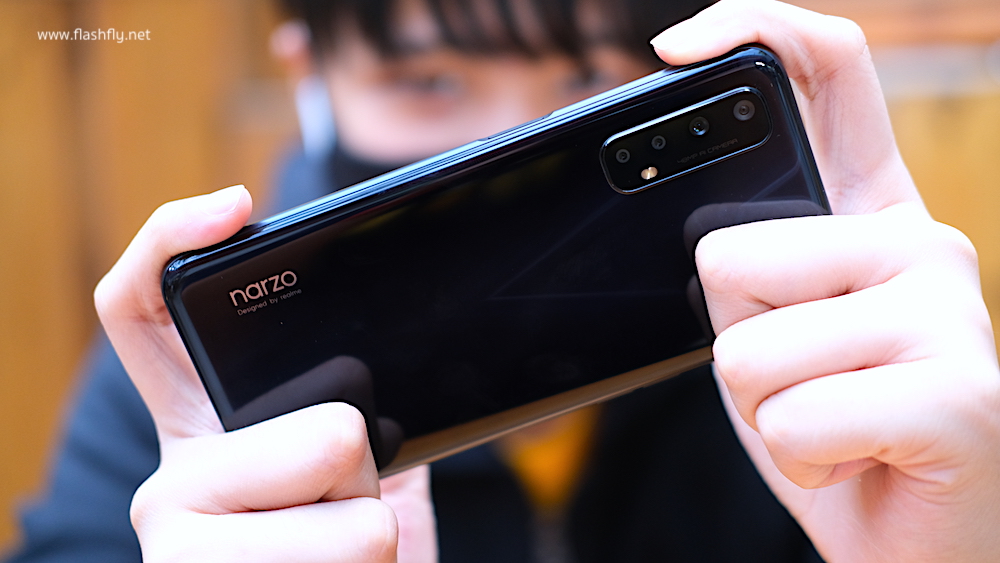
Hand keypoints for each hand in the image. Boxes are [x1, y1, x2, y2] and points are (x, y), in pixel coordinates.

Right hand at [95, 186, 436, 561]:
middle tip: (350, 500)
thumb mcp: (366, 471)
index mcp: (204, 434)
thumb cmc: (357, 560)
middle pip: (322, 426)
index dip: (168, 239)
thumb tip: (412, 346)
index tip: (236, 207)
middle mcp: (177, 487)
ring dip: (377, 535)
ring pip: (355, 509)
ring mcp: (187, 552)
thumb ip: (363, 405)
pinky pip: (361, 552)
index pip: (144, 316)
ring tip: (342, 561)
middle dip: (372, 464)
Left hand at [653, 2, 999, 560]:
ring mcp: (949, 311)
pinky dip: (799, 464)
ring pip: (744, 350)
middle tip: (802, 378)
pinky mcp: (957, 396)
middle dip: (730, 337)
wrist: (912, 542)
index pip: (830, 69)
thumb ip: (745, 263)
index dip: (754, 26)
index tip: (678, 49)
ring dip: (761, 411)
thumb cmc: (831, 432)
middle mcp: (921, 240)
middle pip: (727, 251)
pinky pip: (790, 421)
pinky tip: (854, 463)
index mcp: (871, 211)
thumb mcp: (768, 332)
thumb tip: (696, 233)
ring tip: (827, 424)